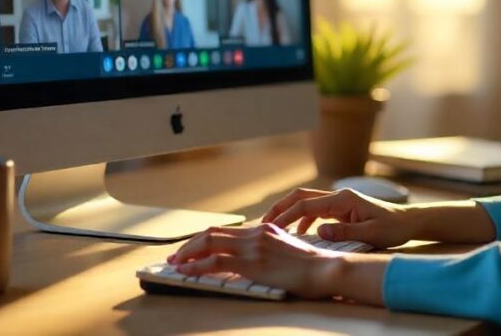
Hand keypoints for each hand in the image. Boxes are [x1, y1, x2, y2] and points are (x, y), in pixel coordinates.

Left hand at [167, 223, 342, 298]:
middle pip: (213, 233)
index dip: (204, 239)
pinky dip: (195, 265)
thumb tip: (256, 259)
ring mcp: (253, 246)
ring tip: (175, 263)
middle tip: (176, 256)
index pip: (227, 230)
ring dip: (187, 253)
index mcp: (265, 230)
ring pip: (209, 243)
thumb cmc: (313, 267)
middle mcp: (256, 233)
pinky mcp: (252, 262)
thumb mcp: (288, 251)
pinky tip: (185, 271)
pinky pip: (215, 261)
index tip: (191, 248)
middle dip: (190, 244)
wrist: (325, 269)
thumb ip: (271, 249)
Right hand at [263, 187, 416, 247]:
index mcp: (342, 200)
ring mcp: (339, 201)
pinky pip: (315, 210)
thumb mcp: (371, 234)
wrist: (408, 222)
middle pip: (300, 196)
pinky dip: (302, 218)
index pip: (305, 205)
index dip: (285, 216)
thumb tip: (318, 232)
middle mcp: (338, 196)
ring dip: (289, 212)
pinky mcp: (341, 208)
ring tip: (274, 229)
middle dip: (280, 208)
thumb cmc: (392, 228)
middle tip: (262, 225)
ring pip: (306, 202)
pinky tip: (299, 233)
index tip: (269, 229)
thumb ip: (344, 233)